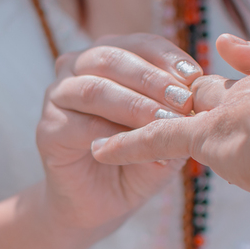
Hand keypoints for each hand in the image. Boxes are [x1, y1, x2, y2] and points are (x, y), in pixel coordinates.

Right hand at [36, 33, 203, 230]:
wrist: (99, 205)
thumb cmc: (136, 161)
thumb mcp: (165, 133)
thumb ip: (177, 112)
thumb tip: (202, 96)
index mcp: (108, 57)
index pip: (138, 44)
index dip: (167, 56)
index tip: (196, 76)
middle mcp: (77, 68)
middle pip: (112, 58)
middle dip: (152, 79)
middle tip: (183, 100)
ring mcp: (57, 96)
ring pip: (94, 88)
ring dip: (133, 104)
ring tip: (164, 122)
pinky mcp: (47, 129)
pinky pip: (81, 124)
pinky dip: (111, 133)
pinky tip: (135, 145)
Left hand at [90, 58, 249, 200]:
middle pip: (241, 96)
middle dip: (226, 108)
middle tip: (208, 115)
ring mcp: (241, 110)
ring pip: (199, 111)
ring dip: (176, 119)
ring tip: (146, 123)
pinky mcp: (207, 135)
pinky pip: (158, 138)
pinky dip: (129, 143)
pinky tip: (100, 148)